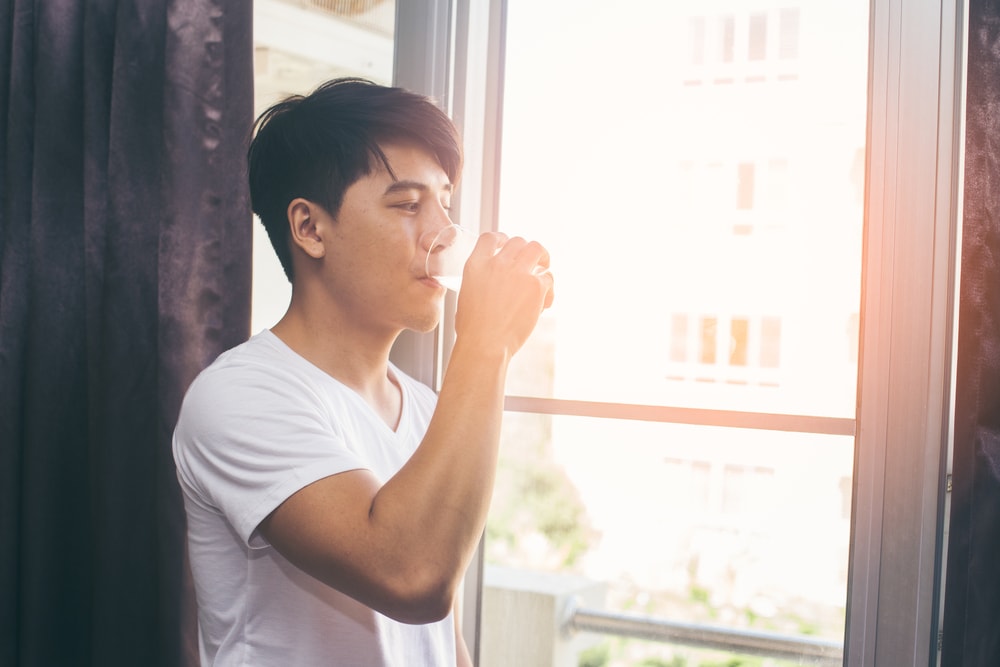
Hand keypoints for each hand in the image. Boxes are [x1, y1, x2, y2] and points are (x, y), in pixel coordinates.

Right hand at [453, 232, 553, 356]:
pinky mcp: (536, 287)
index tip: (507, 245)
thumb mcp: (466, 295)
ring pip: (537, 249)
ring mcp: (518, 273)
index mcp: (476, 265)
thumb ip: (480, 280)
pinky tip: (544, 303)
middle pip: (517, 241)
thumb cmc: (472, 329)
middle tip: (531, 260)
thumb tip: (491, 282)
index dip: (501, 239)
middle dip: (525, 249)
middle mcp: (497, 264)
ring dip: (543, 257)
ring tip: (545, 268)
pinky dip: (549, 288)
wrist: (484, 344)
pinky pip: (548, 277)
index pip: (490, 237)